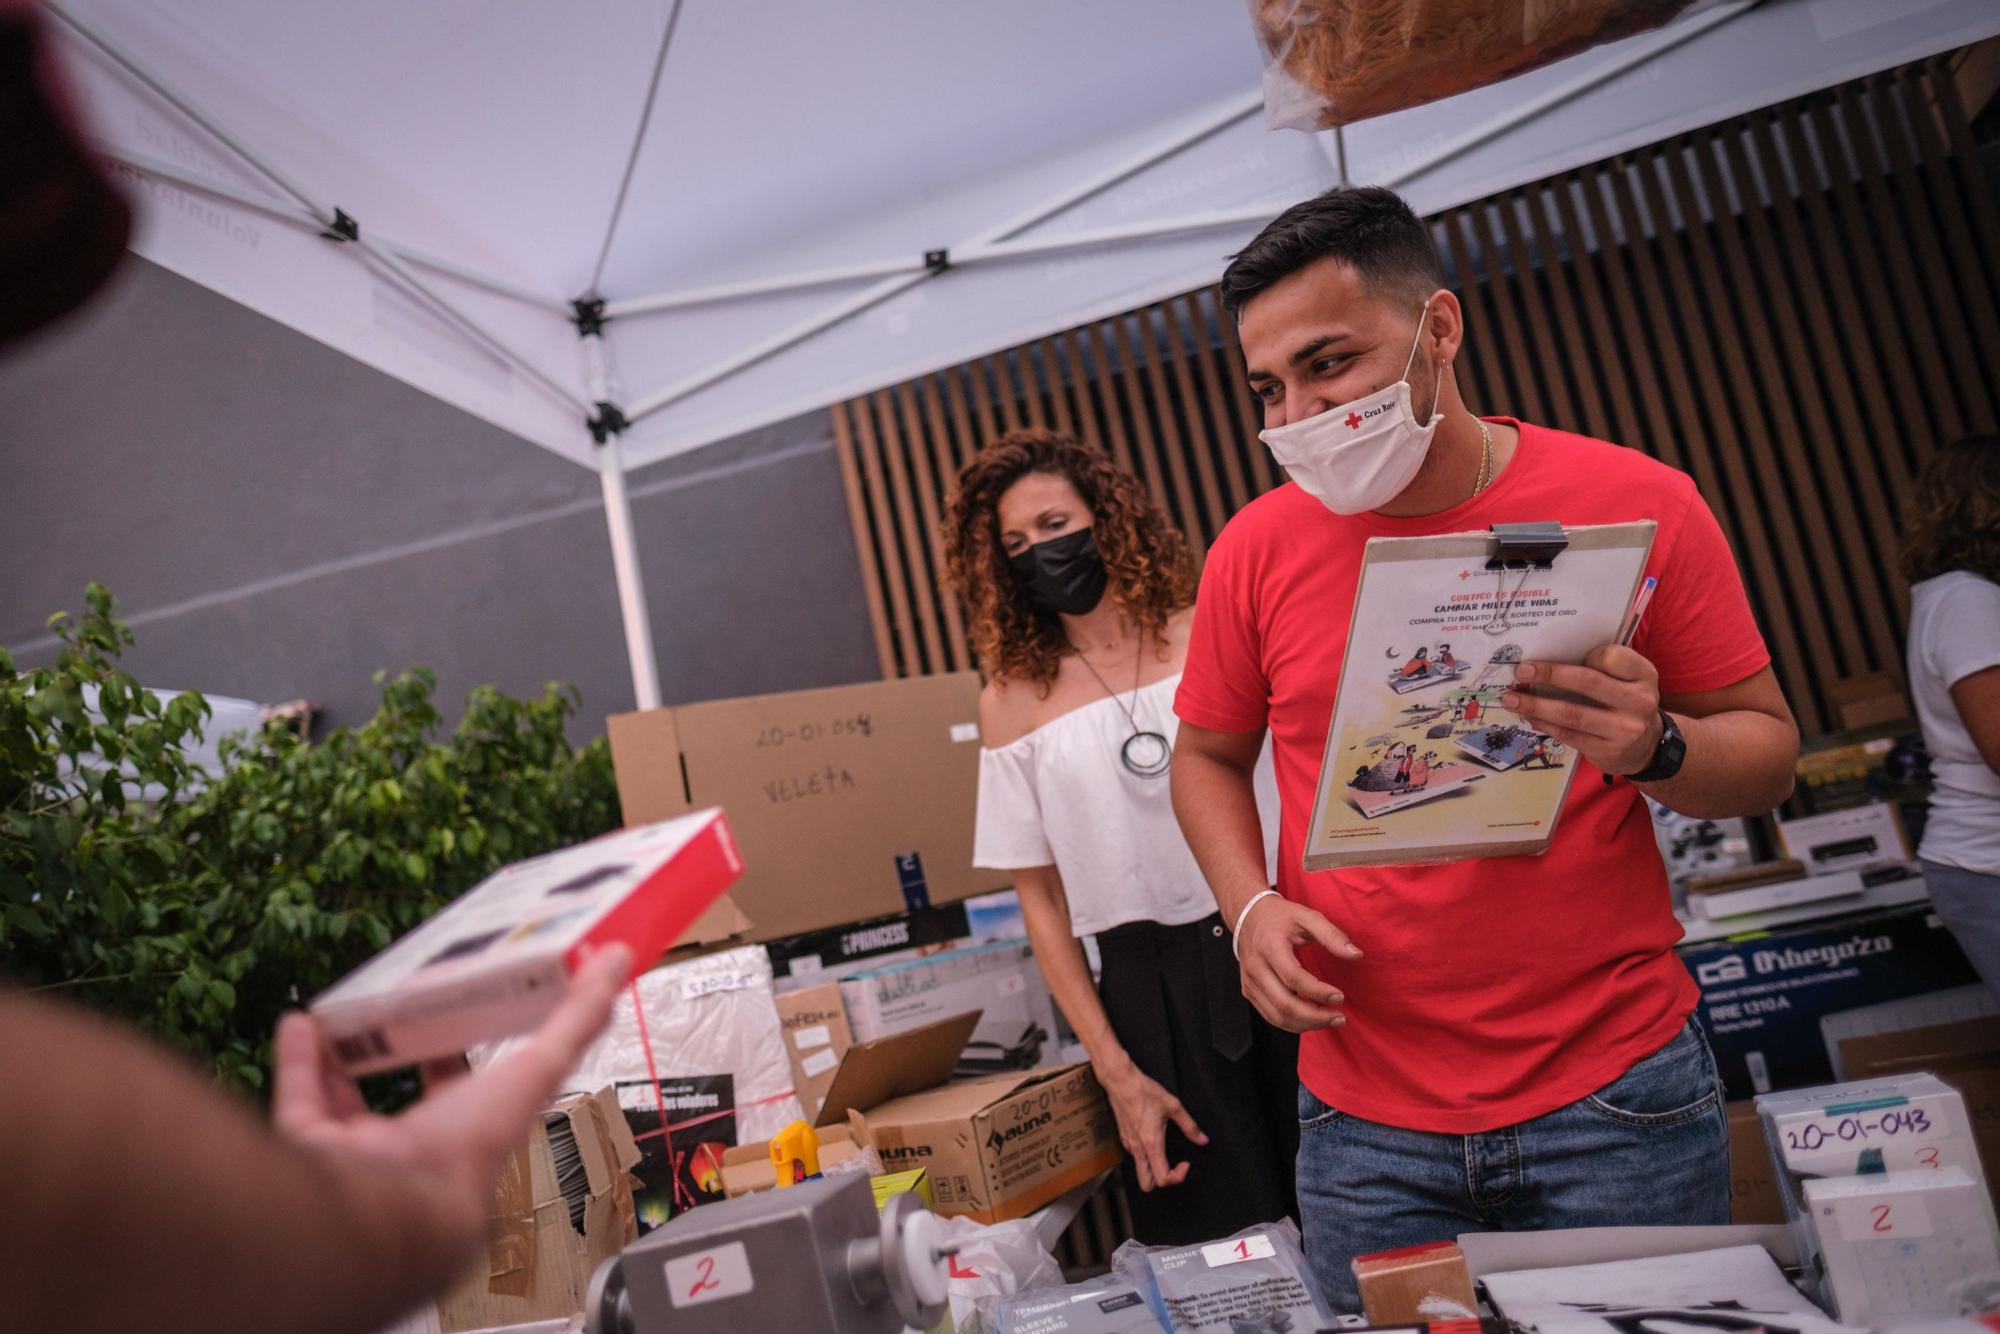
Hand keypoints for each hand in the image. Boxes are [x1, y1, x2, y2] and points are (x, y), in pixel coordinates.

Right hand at [272, 944, 631, 1257]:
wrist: (395, 1208)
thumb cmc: (471, 1151)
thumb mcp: (539, 1064)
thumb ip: (580, 1015)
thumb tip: (617, 961)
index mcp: (471, 1130)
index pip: (475, 1082)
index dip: (473, 1040)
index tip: (469, 998)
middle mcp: (417, 1147)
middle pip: (409, 1095)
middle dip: (403, 1049)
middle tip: (398, 1004)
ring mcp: (363, 1156)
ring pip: (347, 1104)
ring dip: (344, 1055)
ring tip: (343, 1011)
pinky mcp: (314, 1155)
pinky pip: (299, 1105)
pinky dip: (297, 1062)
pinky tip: (301, 1021)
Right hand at [1101, 1061, 1207, 1192]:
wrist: (1120, 1081)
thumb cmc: (1144, 1091)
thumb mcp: (1173, 1106)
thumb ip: (1190, 1126)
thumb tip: (1202, 1140)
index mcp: (1151, 1143)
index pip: (1163, 1179)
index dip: (1178, 1177)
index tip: (1185, 1163)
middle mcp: (1138, 1149)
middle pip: (1147, 1184)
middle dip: (1163, 1181)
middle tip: (1174, 1166)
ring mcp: (1128, 1145)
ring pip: (1140, 1171)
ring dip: (1154, 1170)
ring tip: (1165, 1154)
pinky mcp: (1124, 1139)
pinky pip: (1136, 1158)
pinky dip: (1146, 1158)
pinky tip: (1153, 1141)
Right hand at [1234, 894, 1357, 1033]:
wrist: (1248, 916)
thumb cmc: (1281, 917)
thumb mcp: (1308, 917)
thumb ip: (1332, 935)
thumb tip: (1356, 955)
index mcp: (1269, 946)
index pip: (1293, 977)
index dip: (1318, 992)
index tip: (1340, 997)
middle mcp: (1255, 967)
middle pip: (1284, 1004)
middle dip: (1315, 1017)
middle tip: (1340, 1018)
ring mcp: (1249, 982)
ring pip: (1277, 1016)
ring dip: (1306, 1024)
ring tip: (1330, 1020)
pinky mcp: (1248, 991)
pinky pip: (1271, 1016)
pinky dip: (1293, 1023)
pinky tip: (1312, 1019)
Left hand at [1503, 646, 1664, 776]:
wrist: (1647, 747)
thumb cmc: (1626, 703)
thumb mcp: (1628, 681)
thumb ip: (1603, 668)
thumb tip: (1549, 658)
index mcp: (1644, 675)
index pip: (1611, 657)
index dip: (1584, 655)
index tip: (1557, 652)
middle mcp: (1639, 701)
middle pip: (1588, 682)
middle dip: (1549, 675)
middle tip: (1521, 671)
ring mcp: (1625, 729)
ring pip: (1573, 713)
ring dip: (1536, 705)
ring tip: (1512, 699)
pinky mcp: (1608, 751)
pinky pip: (1569, 735)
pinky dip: (1545, 724)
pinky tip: (1529, 717)